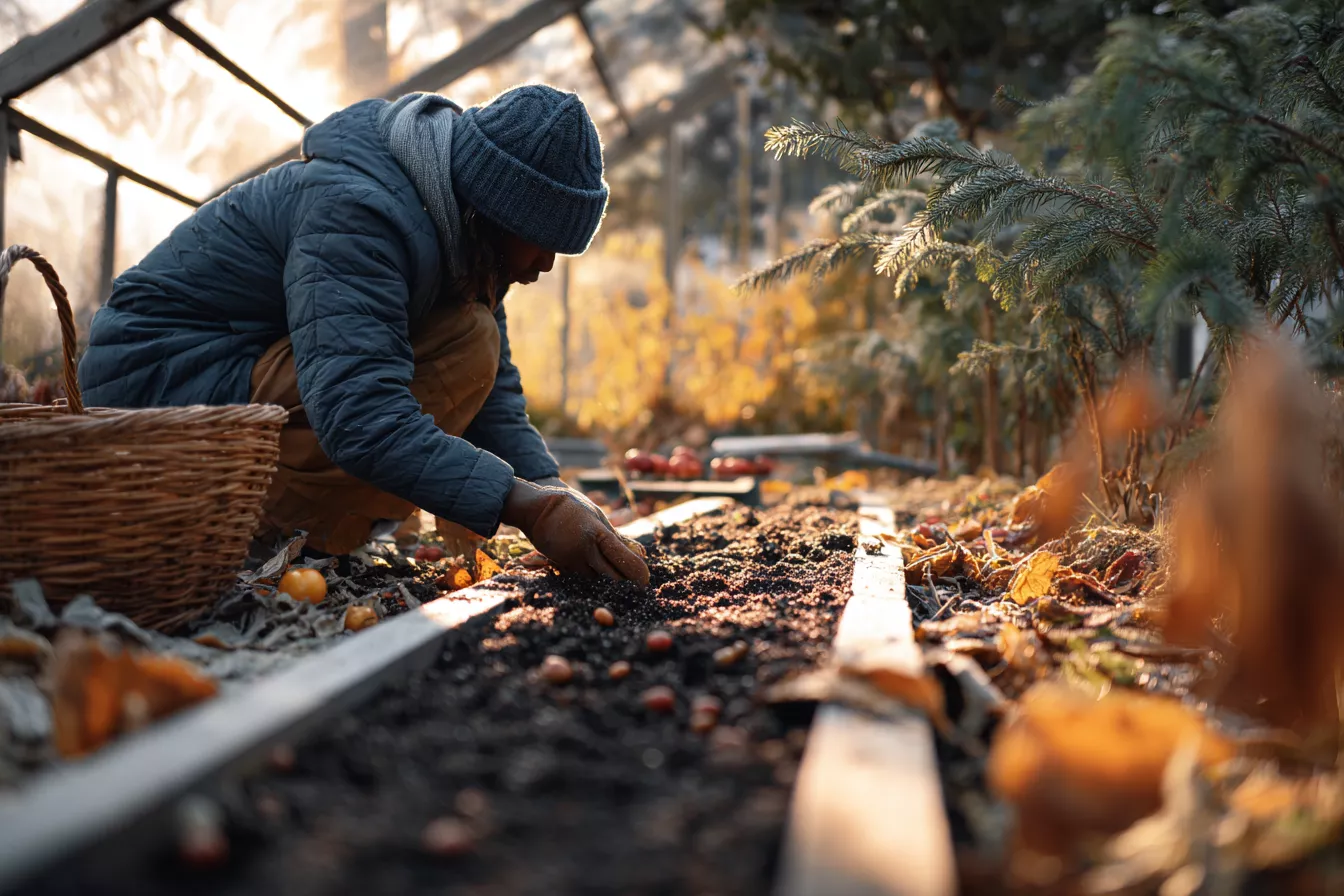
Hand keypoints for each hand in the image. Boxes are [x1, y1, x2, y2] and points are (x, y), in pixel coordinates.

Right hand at [501, 480, 649, 584]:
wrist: (536, 509)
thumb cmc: (571, 508)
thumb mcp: (597, 516)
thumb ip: (616, 537)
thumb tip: (640, 553)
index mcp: (597, 532)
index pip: (622, 557)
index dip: (636, 571)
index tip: (645, 580)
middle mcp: (585, 549)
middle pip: (612, 575)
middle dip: (623, 579)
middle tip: (632, 581)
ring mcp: (572, 559)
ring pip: (597, 577)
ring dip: (604, 574)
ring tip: (604, 563)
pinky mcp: (562, 566)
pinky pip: (582, 575)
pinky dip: (588, 571)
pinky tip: (586, 560)